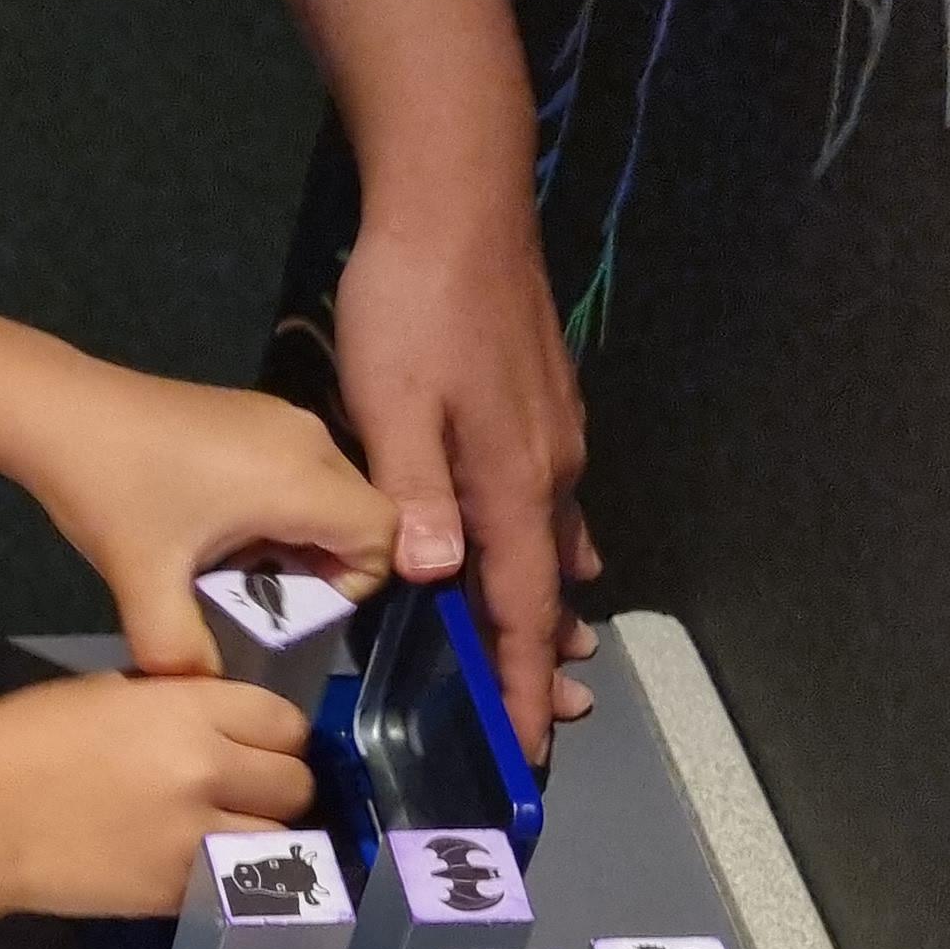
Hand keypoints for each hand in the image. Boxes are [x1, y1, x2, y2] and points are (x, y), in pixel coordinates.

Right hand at [0, 672, 315, 917]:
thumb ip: (169, 705)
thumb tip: (203, 722)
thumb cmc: (21, 743)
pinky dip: (227, 875)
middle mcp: (207, 771)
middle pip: (295, 783)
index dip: (274, 735)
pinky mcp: (176, 891)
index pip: (284, 722)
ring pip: (280, 840)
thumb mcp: (104, 694)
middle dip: (276, 786)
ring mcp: (195, 837)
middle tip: (244, 793)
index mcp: (189, 711)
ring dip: (262, 837)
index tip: (255, 745)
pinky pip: (237, 883)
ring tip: (228, 835)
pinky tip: (196, 865)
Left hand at [19, 365, 396, 683]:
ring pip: (326, 493)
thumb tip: (207, 691)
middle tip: (257, 595)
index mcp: (298, 476)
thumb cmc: (110, 490)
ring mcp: (280, 418)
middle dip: (322, 567)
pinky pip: (295, 470)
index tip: (292, 604)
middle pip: (359, 514)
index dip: (354, 582)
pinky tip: (212, 529)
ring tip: (230, 566)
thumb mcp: (144, 583)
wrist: (59, 411)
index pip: (382, 533)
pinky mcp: (253, 413)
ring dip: (295, 539)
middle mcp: (306, 438)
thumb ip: (181, 651)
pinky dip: (275, 509)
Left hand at [334, 184, 595, 761]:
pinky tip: (557, 557)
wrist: (457, 203)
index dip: (520, 682)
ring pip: (552, 545)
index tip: (529, 745)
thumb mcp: (391, 404)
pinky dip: (548, 547)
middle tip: (546, 726)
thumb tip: (435, 576)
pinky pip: (549, 502)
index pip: (521, 609)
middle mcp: (547, 470)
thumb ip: (413, 494)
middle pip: (546, 589)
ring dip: (548, 607)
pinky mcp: (537, 408)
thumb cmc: (411, 305)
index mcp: (510, 483)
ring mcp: (551, 436)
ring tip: (550, 663)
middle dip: (541, 661)